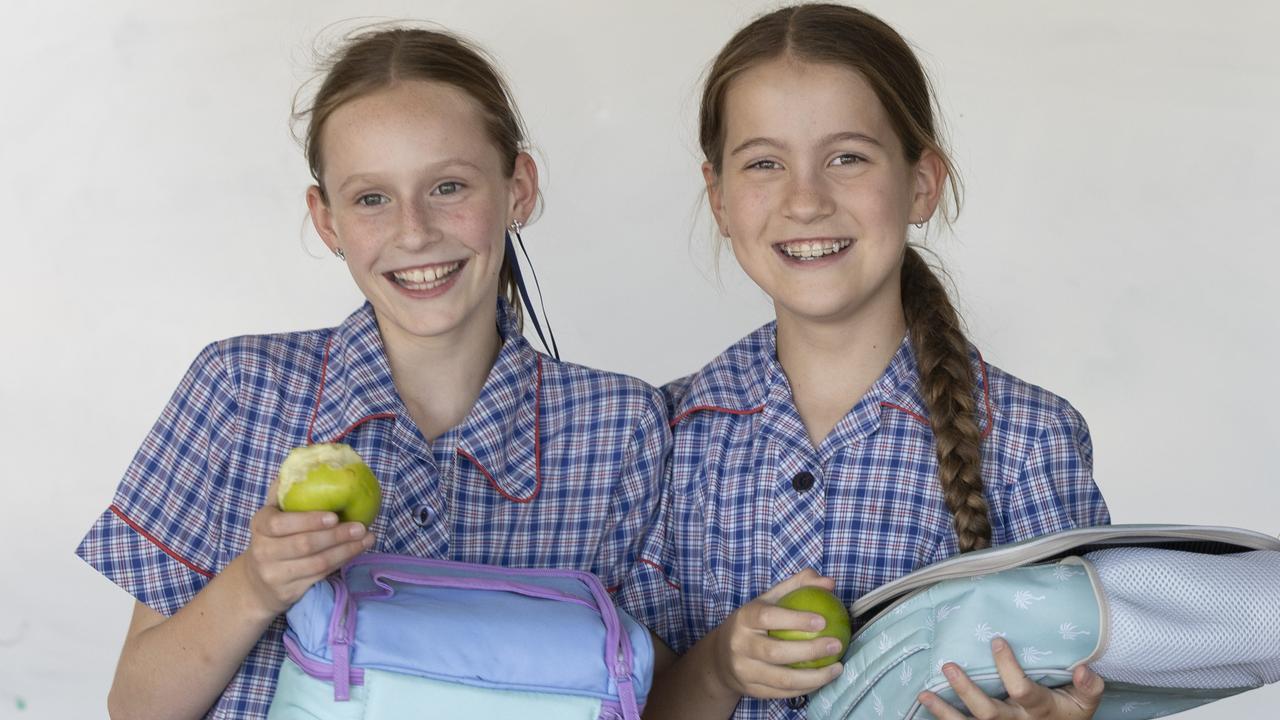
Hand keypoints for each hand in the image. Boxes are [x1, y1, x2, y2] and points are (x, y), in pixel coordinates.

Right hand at [239, 488, 374, 618]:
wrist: (254, 584)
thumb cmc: (272, 540)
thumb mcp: (270, 516)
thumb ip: (283, 492)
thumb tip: (306, 461)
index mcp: (259, 525)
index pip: (281, 523)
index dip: (309, 520)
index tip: (334, 515)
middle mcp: (263, 551)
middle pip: (304, 545)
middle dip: (337, 536)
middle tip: (361, 526)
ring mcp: (276, 574)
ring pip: (317, 563)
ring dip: (346, 550)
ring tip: (367, 538)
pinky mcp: (289, 592)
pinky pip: (320, 576)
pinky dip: (341, 562)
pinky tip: (356, 551)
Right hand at [709, 569, 845, 698]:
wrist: (721, 657)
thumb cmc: (754, 624)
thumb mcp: (768, 601)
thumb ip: (798, 587)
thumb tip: (829, 583)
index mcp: (743, 619)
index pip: (767, 618)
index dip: (795, 619)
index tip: (823, 621)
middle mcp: (740, 645)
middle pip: (775, 652)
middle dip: (810, 651)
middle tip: (837, 644)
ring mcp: (744, 671)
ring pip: (782, 679)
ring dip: (814, 677)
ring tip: (837, 667)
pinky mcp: (751, 690)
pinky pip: (783, 693)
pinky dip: (806, 688)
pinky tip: (824, 679)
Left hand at [919, 637, 1103, 718]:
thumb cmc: (1068, 713)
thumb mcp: (1085, 703)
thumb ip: (1089, 686)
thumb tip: (1083, 668)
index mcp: (1039, 709)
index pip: (1021, 689)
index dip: (1008, 668)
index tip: (996, 640)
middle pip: (988, 712)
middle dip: (966, 691)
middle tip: (948, 667)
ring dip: (944, 712)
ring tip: (924, 695)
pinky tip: (925, 707)